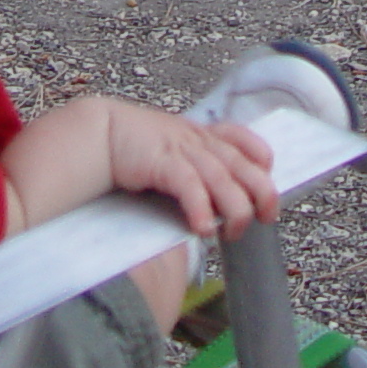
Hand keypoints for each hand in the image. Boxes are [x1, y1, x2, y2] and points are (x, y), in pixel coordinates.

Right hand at [104, 103, 278, 239]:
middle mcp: (197, 140)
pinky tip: (203, 229)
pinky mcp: (162, 161)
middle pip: (242, 162)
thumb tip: (213, 211)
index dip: (261, 157)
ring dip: (234, 208)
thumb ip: (193, 174)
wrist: (98, 134)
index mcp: (201, 136)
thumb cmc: (134, 151)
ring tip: (233, 233)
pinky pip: (189, 185)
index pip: (242, 138)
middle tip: (266, 217)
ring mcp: (180, 149)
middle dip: (261, 191)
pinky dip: (200, 207)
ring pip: (222, 177)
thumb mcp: (171, 155)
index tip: (268, 178)